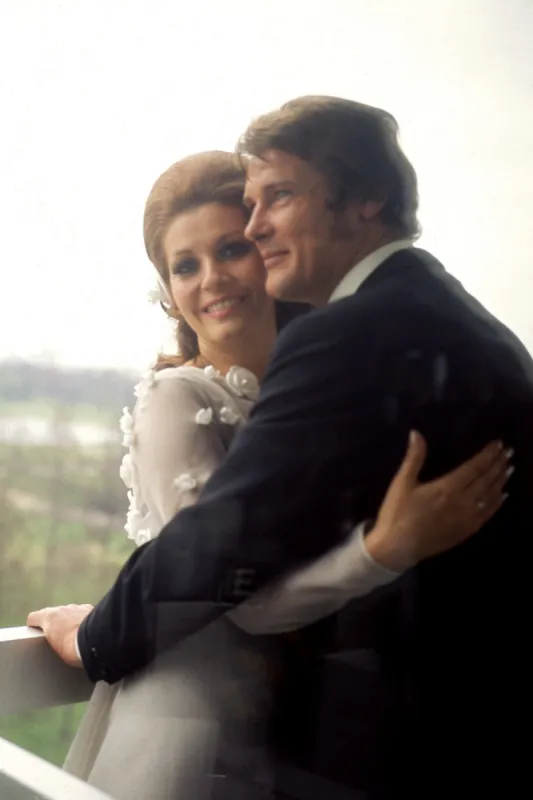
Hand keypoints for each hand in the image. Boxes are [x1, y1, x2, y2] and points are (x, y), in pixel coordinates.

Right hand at [26, 603, 93, 667]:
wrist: (95, 642)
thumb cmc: (72, 649)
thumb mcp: (54, 647)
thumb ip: (51, 637)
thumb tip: (54, 640)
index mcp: (49, 617)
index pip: (34, 618)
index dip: (34, 625)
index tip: (35, 632)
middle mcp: (62, 609)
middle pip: (53, 615)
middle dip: (55, 624)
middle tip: (59, 638)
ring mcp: (77, 607)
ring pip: (69, 613)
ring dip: (70, 621)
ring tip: (75, 635)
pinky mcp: (90, 609)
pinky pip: (82, 614)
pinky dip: (82, 620)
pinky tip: (87, 631)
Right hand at [365, 431, 511, 571]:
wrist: (397, 548)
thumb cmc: (397, 513)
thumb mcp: (402, 482)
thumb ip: (413, 457)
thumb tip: (416, 433)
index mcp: (447, 487)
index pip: (475, 467)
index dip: (489, 455)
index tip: (499, 444)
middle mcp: (462, 502)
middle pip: (486, 480)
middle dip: (499, 465)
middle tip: (510, 453)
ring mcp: (467, 518)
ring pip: (490, 497)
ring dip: (501, 481)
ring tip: (509, 469)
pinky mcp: (466, 531)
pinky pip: (487, 514)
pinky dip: (497, 503)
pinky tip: (502, 496)